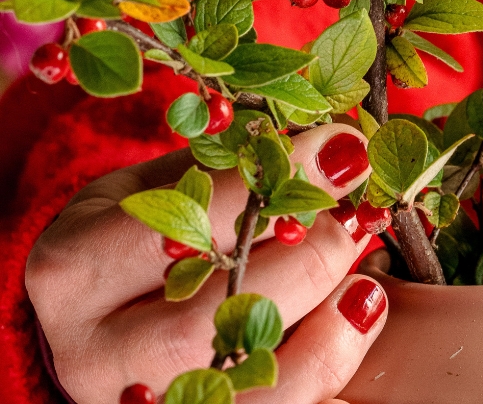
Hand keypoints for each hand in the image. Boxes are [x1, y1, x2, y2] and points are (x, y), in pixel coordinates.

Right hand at [26, 123, 383, 403]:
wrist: (95, 323)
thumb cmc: (136, 241)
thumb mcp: (156, 188)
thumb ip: (231, 170)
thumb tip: (338, 145)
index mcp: (75, 271)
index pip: (184, 221)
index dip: (275, 182)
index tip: (343, 148)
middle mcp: (96, 353)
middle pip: (217, 314)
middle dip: (310, 257)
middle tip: (353, 219)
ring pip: (249, 387)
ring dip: (328, 332)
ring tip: (364, 285)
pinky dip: (328, 375)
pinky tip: (355, 332)